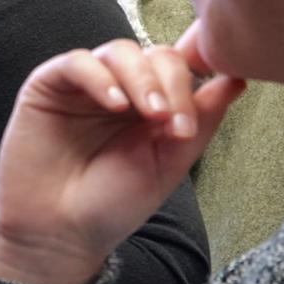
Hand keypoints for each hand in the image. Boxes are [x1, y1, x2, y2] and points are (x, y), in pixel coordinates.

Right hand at [0, 22, 244, 283]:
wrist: (60, 231)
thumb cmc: (112, 204)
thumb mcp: (169, 163)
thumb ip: (200, 121)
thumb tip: (236, 80)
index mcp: (151, 105)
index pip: (179, 69)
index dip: (193, 80)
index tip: (195, 117)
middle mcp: (120, 89)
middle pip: (154, 55)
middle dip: (171, 83)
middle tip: (171, 121)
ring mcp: (84, 85)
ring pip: (120, 52)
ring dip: (141, 78)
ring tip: (149, 114)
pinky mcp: (47, 85)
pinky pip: (76, 62)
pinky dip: (99, 78)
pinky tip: (112, 105)